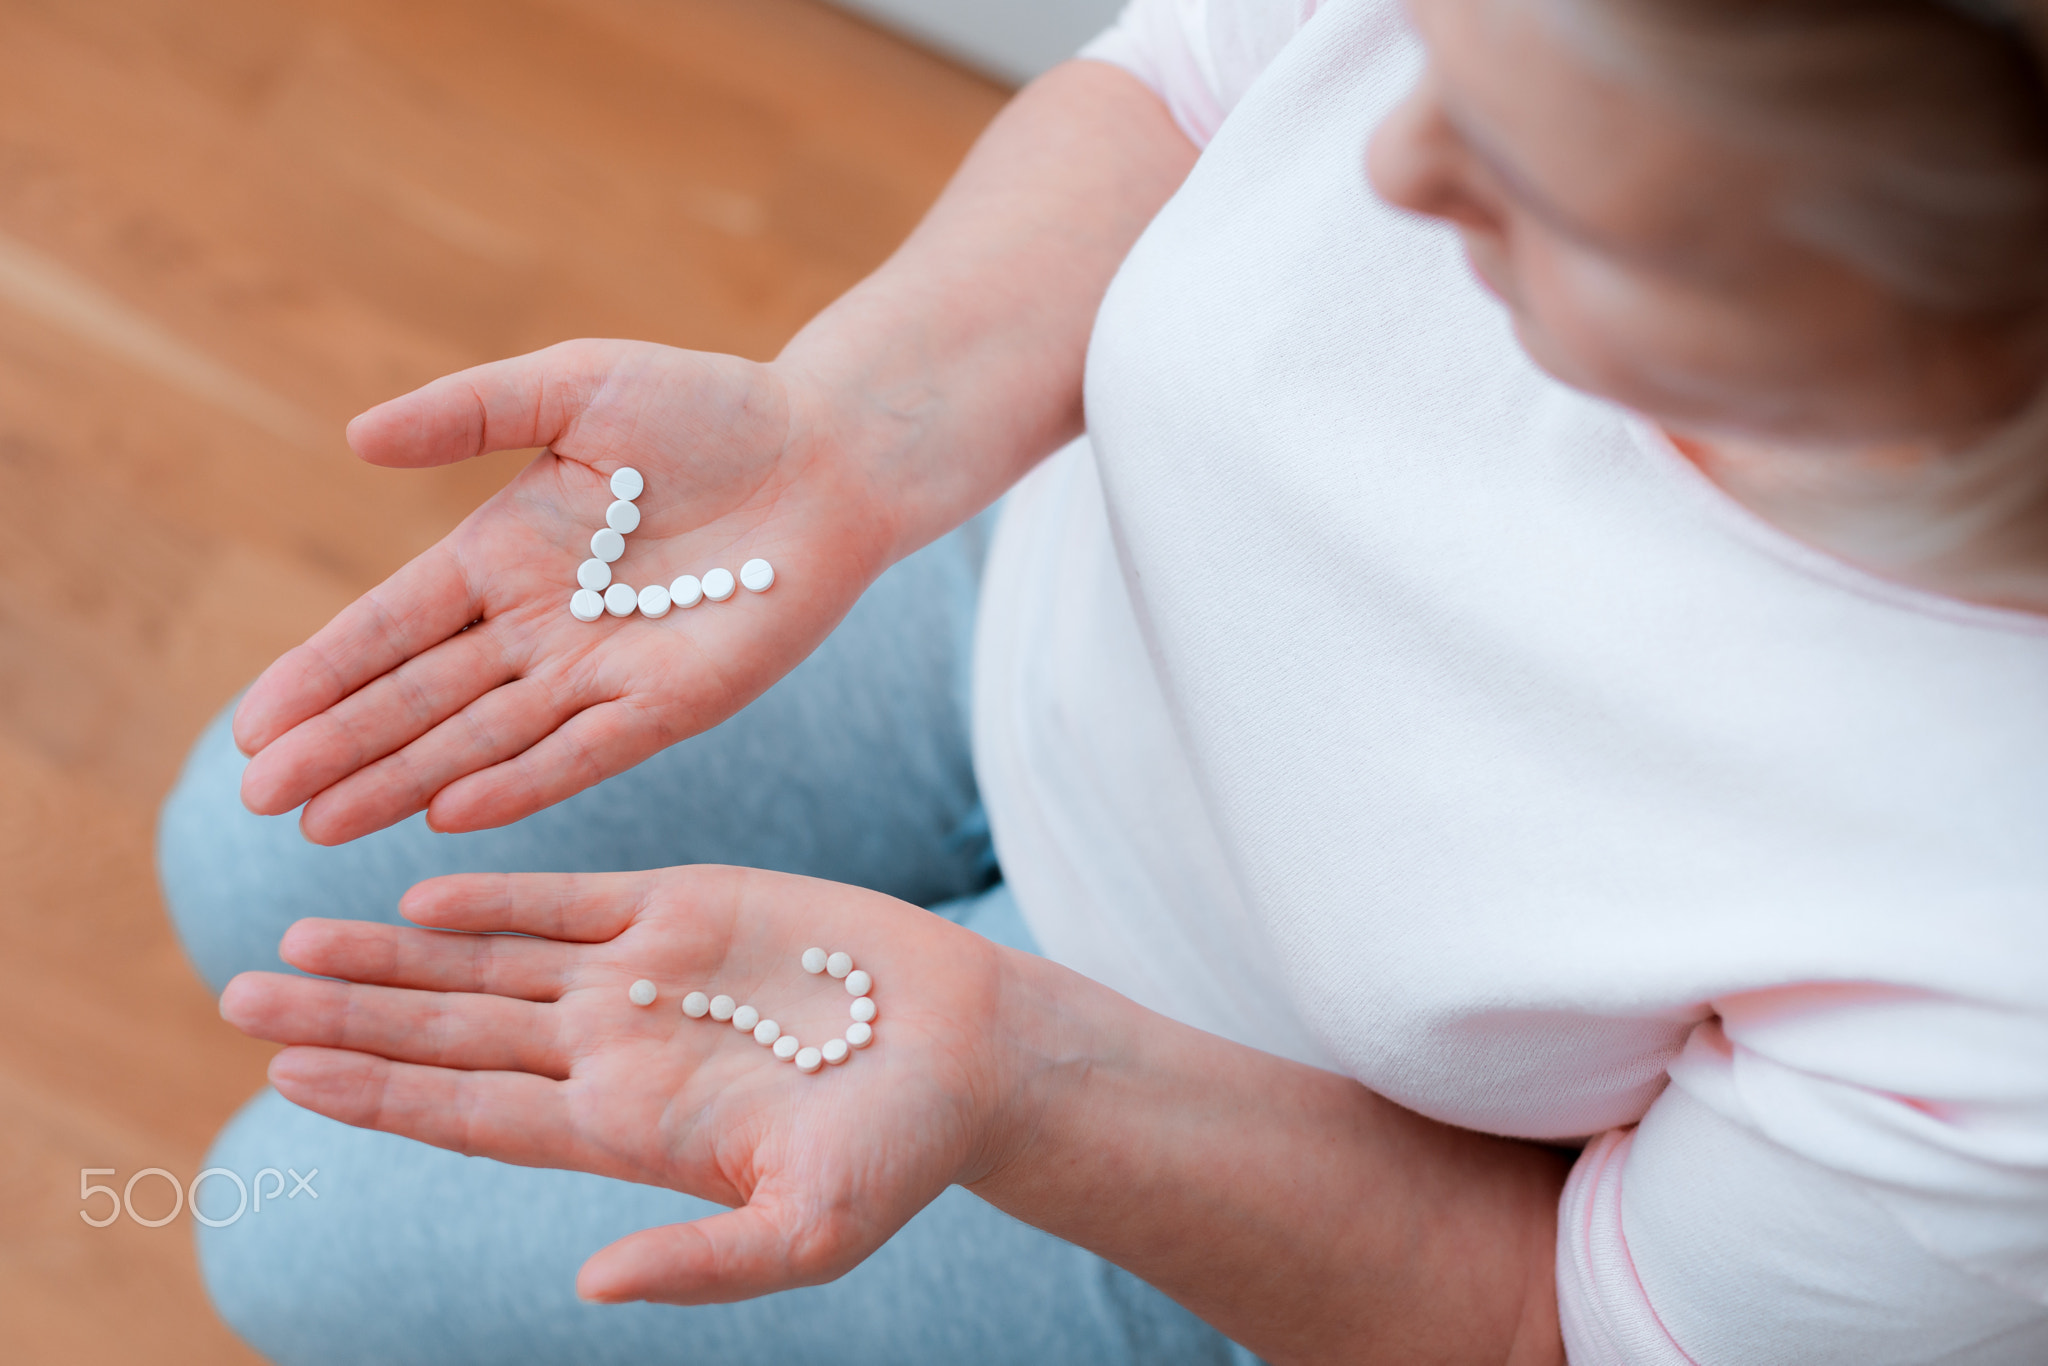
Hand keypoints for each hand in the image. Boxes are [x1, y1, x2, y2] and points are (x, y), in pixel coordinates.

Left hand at [218, 865, 1027, 1302]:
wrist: (975, 1051)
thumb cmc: (903, 1153)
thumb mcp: (809, 1231)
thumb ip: (701, 1260)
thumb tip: (591, 1283)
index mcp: (627, 1128)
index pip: (470, 1114)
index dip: (377, 1093)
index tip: (284, 1074)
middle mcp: (614, 1050)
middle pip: (450, 1035)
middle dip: (348, 1016)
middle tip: (238, 994)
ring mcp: (645, 975)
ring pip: (488, 963)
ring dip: (394, 954)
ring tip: (295, 940)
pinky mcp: (690, 905)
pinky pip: (570, 898)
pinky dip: (497, 894)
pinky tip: (423, 893)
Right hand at [234, 340, 898, 842]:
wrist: (827, 452)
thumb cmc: (708, 408)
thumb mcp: (574, 388)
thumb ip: (468, 412)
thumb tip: (355, 437)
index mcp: (503, 554)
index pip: (391, 627)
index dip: (322, 674)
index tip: (252, 727)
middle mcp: (541, 626)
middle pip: (421, 698)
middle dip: (341, 748)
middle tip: (261, 800)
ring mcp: (603, 672)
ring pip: (484, 738)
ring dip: (405, 781)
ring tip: (325, 826)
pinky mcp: (673, 702)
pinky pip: (586, 752)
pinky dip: (521, 782)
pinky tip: (452, 814)